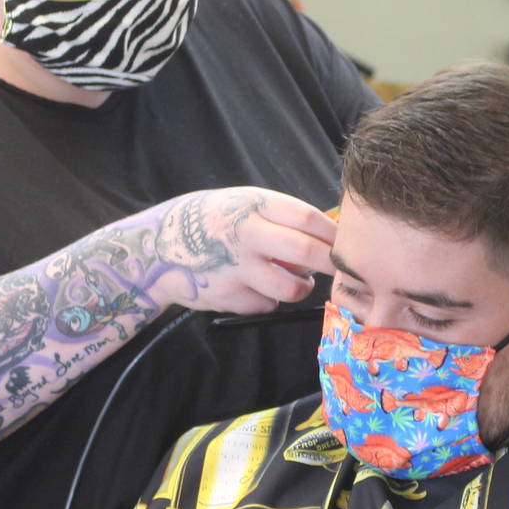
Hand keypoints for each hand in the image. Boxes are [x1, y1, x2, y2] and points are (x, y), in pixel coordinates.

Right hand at [153, 187, 335, 313]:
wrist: (160, 246)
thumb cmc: (215, 221)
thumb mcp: (244, 204)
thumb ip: (281, 218)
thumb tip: (331, 235)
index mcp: (253, 205)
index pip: (306, 218)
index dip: (334, 233)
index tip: (348, 243)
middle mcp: (245, 235)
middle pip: (305, 252)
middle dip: (332, 264)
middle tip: (345, 271)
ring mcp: (235, 268)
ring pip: (291, 287)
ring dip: (302, 287)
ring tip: (293, 279)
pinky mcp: (228, 296)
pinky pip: (267, 304)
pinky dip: (269, 299)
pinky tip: (254, 287)